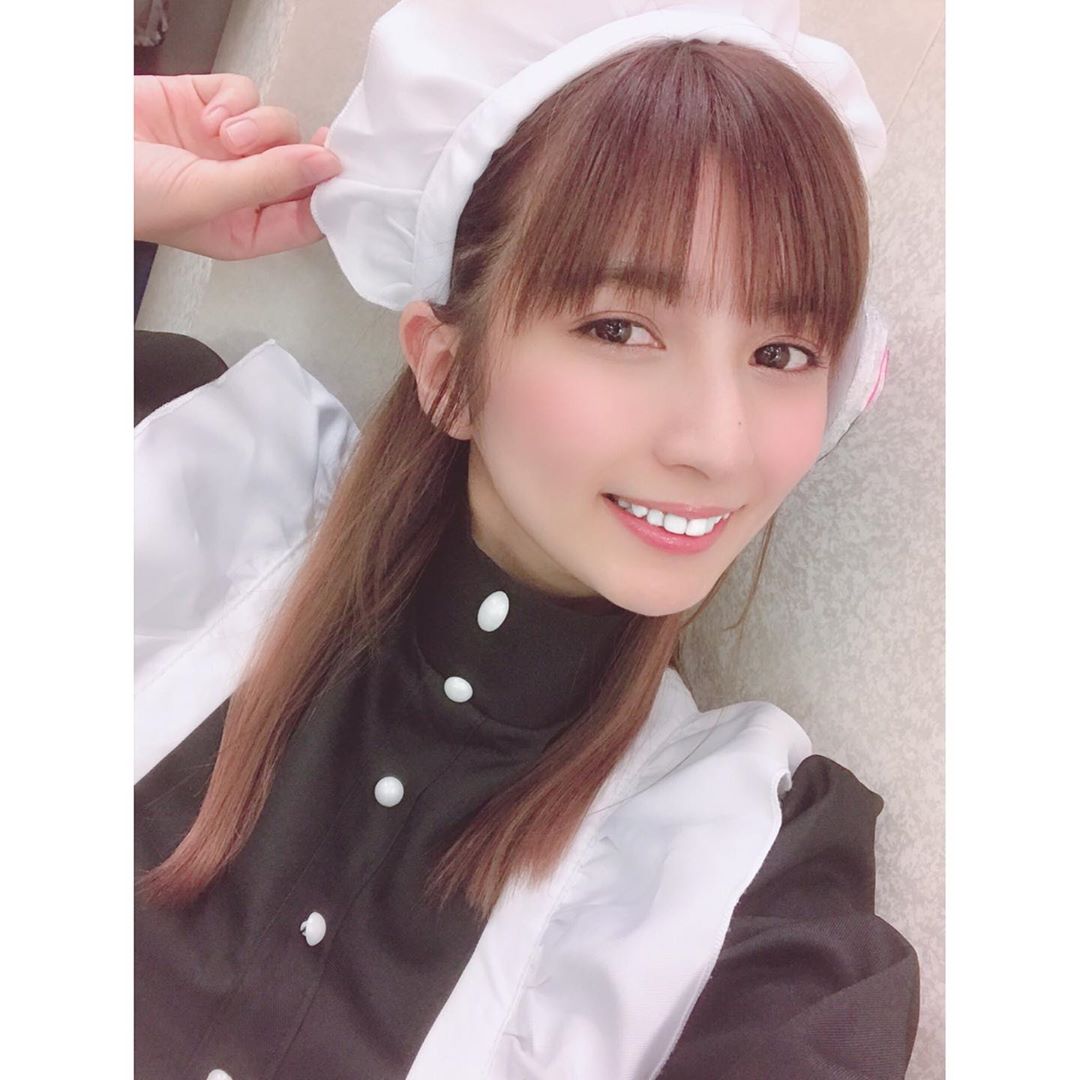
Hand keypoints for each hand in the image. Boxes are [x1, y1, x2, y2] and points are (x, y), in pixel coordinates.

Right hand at [134, 73, 342, 258]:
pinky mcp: (208, 106)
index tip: (338, 171)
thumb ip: (270, 181)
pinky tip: (209, 115)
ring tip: (224, 136)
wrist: (74, 148)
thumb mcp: (208, 197)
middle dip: (295, 156)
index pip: (306, 217)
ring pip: (278, 127)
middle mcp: (242, 190)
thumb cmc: (129, 195)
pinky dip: (234, 100)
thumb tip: (326, 166)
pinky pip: (246, 94)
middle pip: (300, 168)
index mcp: (246, 229)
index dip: (327, 195)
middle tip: (292, 148)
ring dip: (260, 128)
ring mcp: (226, 147)